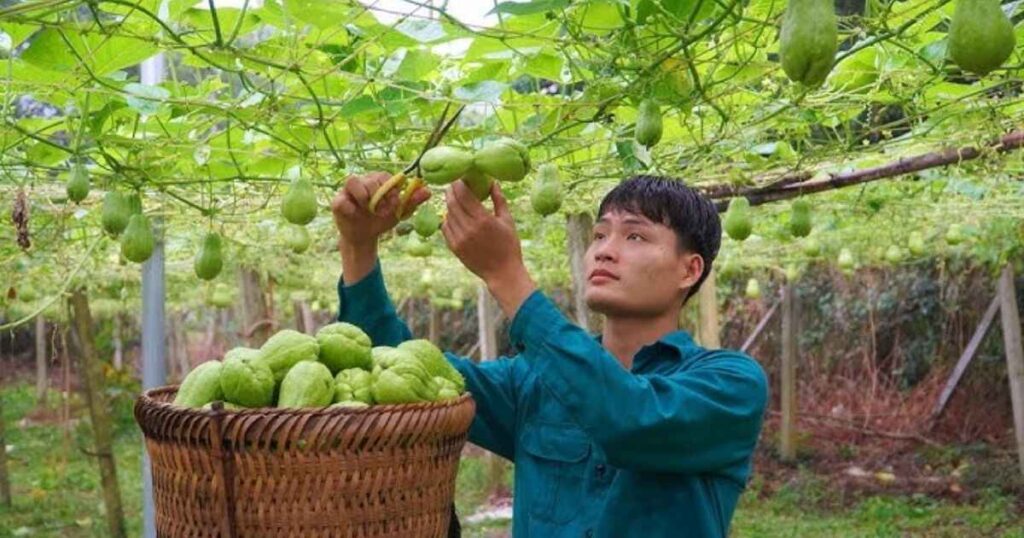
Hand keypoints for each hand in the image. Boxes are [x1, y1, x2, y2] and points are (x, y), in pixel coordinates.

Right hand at [331, 172, 429, 247]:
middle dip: (379, 197)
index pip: (386, 176)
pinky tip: (356, 215)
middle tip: (383, 211)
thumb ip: (412, 201)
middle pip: (370, 179)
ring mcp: (348, 190)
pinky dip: (351, 209)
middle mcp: (363, 181)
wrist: (365, 237)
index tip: (395, 204)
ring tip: (369, 211)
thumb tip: (429, 191)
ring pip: (353, 181)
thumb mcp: (399, 212)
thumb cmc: (382, 219)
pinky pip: (341, 200)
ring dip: (364, 198)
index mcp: (378, 180)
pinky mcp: (337, 202)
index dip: (392, 190)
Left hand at [442, 181, 535, 317]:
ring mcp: (459, 238)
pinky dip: (447, 219)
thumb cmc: (509, 245)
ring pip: (447, 214)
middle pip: (452, 202)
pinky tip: (453, 215)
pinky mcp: (454, 247)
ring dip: (449, 204)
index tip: (460, 176)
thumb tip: (492, 182)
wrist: (502, 272)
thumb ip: (499, 200)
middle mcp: (468, 228)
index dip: (459, 183)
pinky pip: (445, 228)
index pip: (464, 195)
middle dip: (451, 190)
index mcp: (483, 219)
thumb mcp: (507, 221)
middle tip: (453, 183)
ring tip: (454, 198)